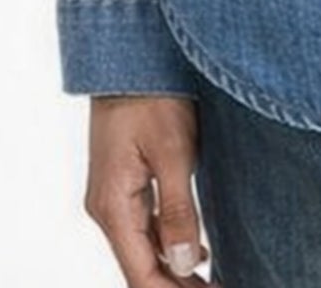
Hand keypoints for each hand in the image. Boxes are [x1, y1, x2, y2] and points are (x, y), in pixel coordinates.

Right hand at [85, 94, 213, 284]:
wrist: (128, 55)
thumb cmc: (151, 97)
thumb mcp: (173, 152)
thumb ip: (177, 211)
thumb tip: (182, 265)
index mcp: (113, 207)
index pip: (140, 276)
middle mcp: (107, 208)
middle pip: (140, 269)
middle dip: (176, 286)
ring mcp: (113, 195)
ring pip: (142, 249)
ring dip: (174, 269)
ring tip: (213, 281)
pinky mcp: (123, 181)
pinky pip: (144, 226)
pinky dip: (168, 244)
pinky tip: (196, 251)